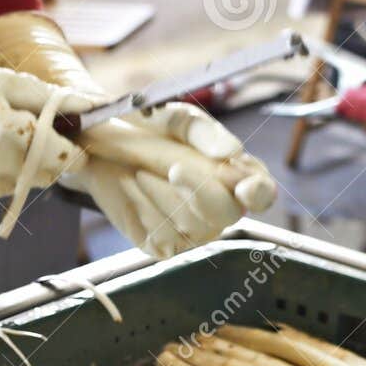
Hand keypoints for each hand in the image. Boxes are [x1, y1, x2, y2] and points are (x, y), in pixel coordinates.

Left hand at [67, 104, 276, 258]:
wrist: (103, 149)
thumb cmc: (150, 132)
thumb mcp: (177, 121)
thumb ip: (204, 133)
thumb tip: (231, 153)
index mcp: (237, 177)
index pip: (262, 194)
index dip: (258, 193)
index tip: (245, 187)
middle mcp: (220, 209)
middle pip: (227, 214)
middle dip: (201, 190)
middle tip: (174, 168)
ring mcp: (192, 231)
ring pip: (190, 224)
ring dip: (162, 192)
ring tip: (140, 169)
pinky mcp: (161, 244)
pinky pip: (160, 233)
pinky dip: (143, 204)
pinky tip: (132, 185)